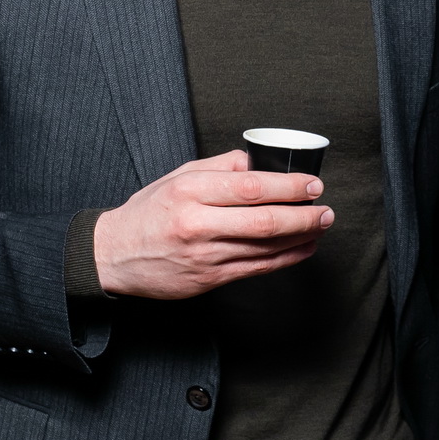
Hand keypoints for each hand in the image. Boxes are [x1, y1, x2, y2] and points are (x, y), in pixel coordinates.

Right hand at [93, 150, 330, 299]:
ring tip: (321, 225)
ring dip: (301, 237)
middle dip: (304, 215)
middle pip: (264, 221)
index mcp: (190, 191)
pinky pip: (256, 269)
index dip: (288, 186)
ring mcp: (204, 256)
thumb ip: (219, 167)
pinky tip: (304, 248)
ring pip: (265, 247)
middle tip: (326, 209)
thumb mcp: (177, 177)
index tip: (311, 183)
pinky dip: (286, 259)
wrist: (113, 256)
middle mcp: (197, 224)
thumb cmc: (148, 213)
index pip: (251, 187)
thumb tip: (258, 159)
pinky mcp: (208, 280)